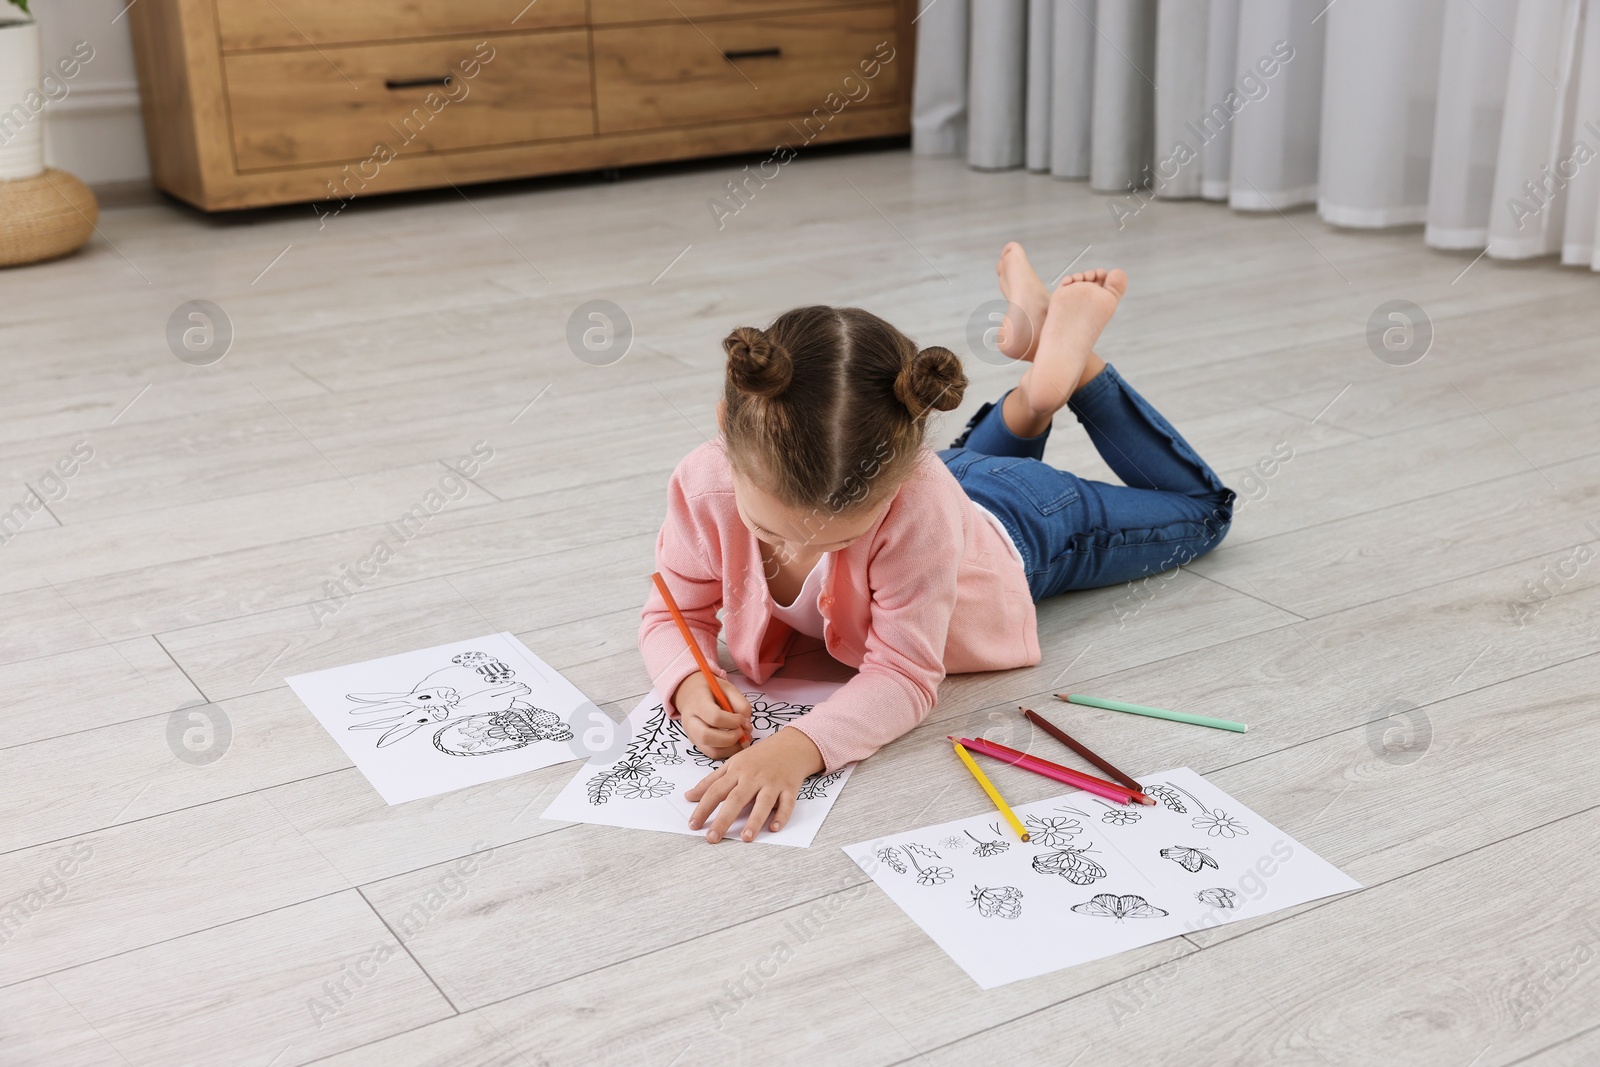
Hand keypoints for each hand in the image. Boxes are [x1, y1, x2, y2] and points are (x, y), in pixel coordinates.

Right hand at [673, 672, 751, 759]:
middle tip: (743, 732)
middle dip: (730, 738)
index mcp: (697, 702)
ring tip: (743, 738)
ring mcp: (692, 735)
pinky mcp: (698, 745)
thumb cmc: (713, 692)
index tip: (742, 719)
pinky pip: (713, 754)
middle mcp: (690, 721)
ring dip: (732, 748)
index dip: (732, 721)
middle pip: (707, 737)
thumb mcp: (728, 689)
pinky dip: (729, 751)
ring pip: (711, 750)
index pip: (714, 717)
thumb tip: (746, 725)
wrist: (694, 696)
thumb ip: (740, 704)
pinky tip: (737, 742)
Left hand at [685, 727, 824, 842]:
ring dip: (754, 820)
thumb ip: (711, 781)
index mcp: (737, 771)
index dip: (703, 808)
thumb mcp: (733, 764)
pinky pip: (787, 803)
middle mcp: (753, 777)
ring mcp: (772, 783)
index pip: (716, 791)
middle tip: (712, 838)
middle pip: (736, 799)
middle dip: (723, 819)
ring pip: (763, 802)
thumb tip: (689, 796)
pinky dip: (782, 815)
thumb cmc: (759, 757)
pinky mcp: (790, 788)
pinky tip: (774, 828)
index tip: (693, 825)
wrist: (791, 745)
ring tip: (745, 838)